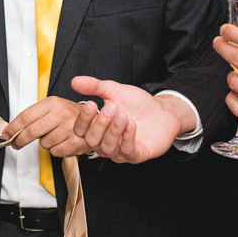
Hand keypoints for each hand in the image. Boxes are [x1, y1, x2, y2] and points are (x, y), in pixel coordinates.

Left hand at [1, 96, 84, 156]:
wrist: (94, 121)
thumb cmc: (69, 114)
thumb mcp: (53, 107)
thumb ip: (34, 116)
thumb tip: (12, 130)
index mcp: (53, 103)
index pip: (26, 116)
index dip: (12, 127)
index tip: (5, 134)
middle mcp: (61, 114)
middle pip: (31, 132)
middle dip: (19, 140)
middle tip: (15, 144)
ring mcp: (69, 129)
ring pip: (43, 143)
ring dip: (44, 143)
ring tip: (54, 136)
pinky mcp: (75, 143)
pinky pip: (55, 151)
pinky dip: (55, 149)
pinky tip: (62, 141)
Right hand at [69, 76, 189, 162]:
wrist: (162, 111)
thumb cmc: (137, 104)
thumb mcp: (114, 91)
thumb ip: (94, 87)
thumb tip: (75, 81)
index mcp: (97, 128)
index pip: (80, 131)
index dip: (84, 119)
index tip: (92, 104)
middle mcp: (105, 142)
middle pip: (92, 141)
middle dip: (101, 123)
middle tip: (112, 107)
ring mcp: (120, 151)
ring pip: (108, 148)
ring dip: (114, 131)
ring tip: (123, 115)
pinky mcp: (136, 155)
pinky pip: (127, 151)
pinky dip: (128, 137)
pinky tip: (132, 124)